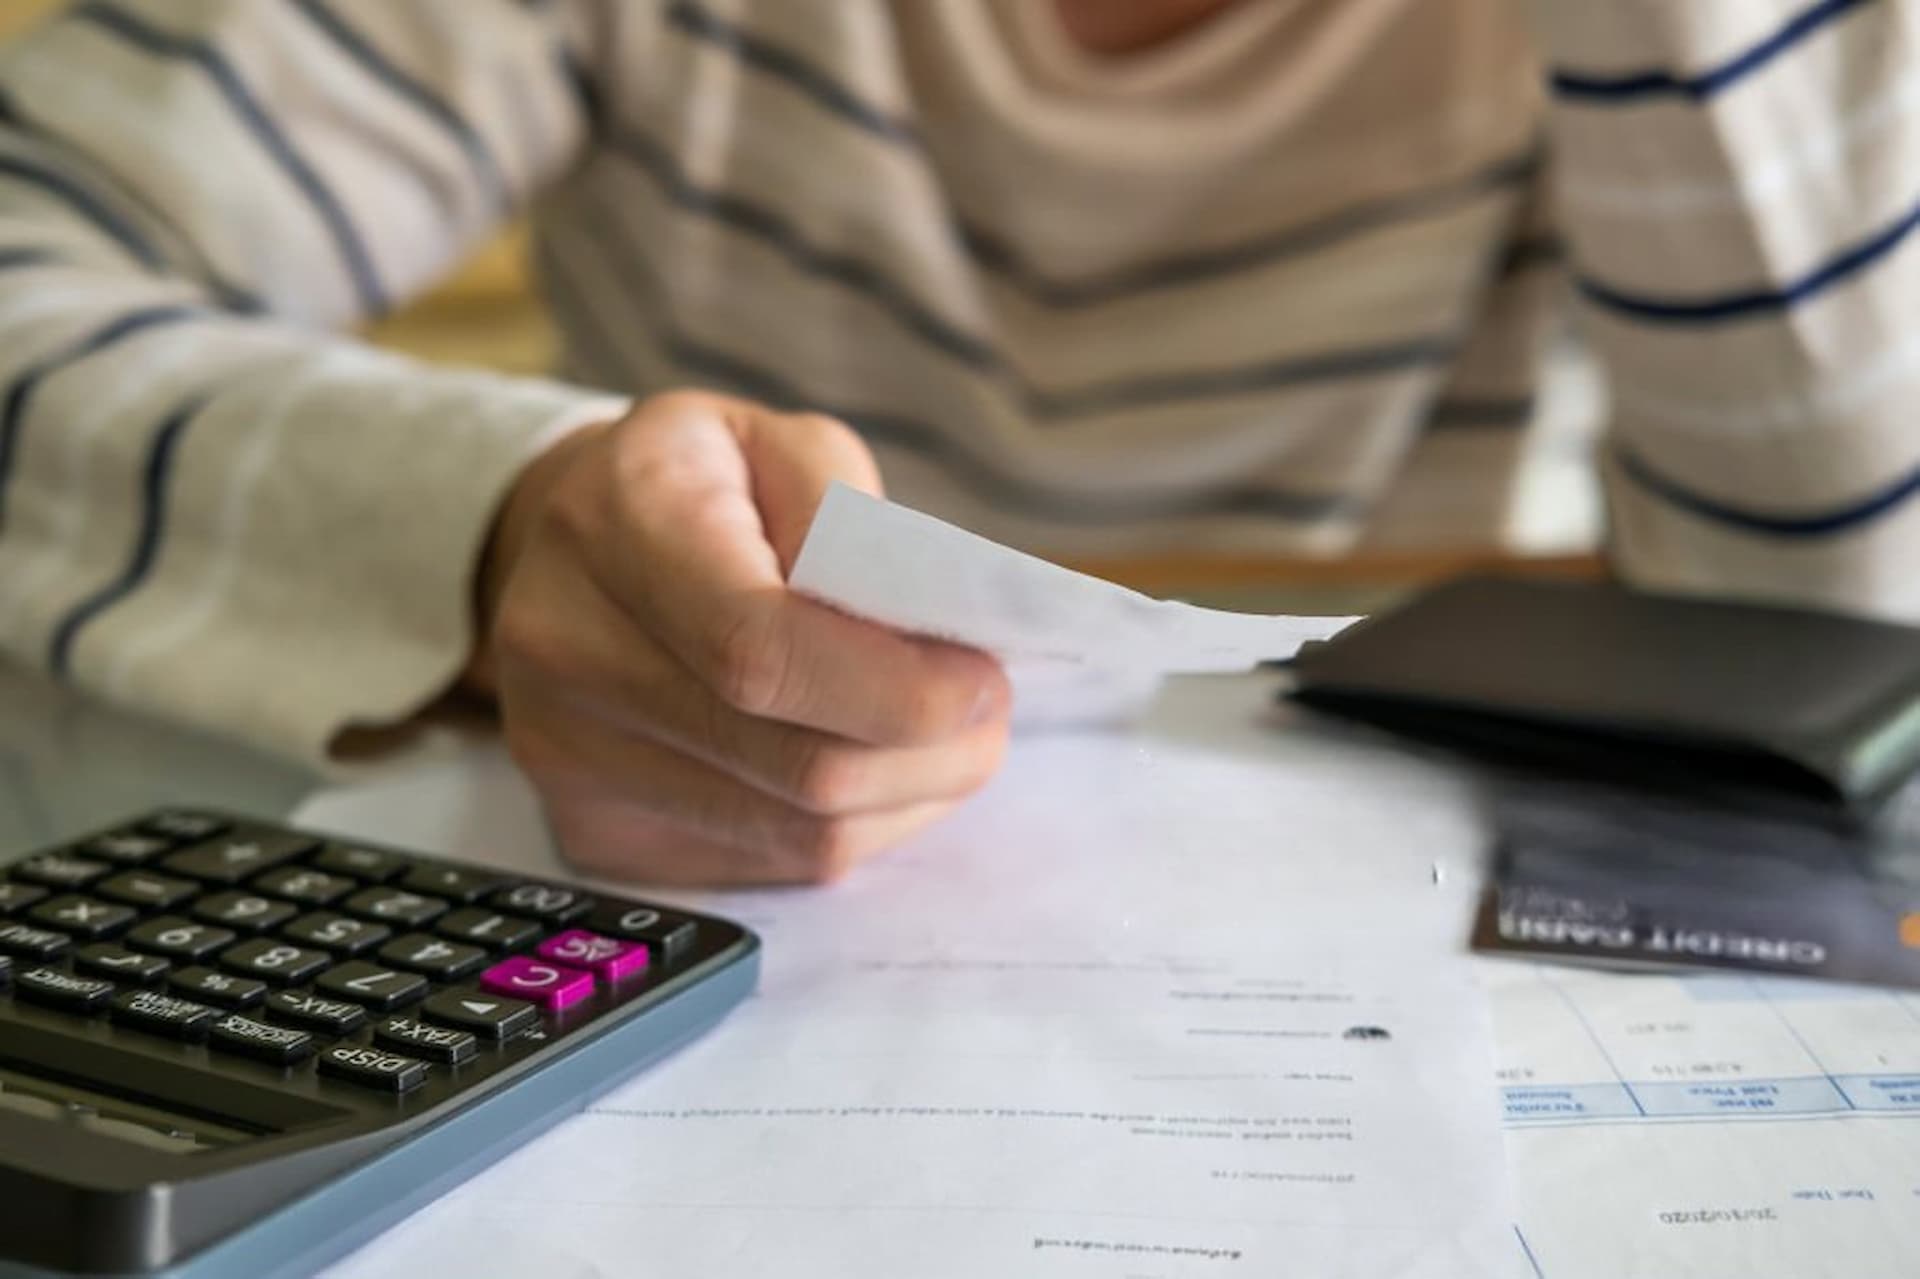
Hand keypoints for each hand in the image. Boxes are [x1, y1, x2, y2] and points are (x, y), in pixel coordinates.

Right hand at [469, 391, 1010, 884]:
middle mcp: (566, 648)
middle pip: (795, 764)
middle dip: (927, 750)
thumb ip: (849, 517)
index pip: (761, 650)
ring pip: (798, 834)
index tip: (983, 679)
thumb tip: (924, 635)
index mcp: (614, 524)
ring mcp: (567, 758)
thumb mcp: (778, 442)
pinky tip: (865, 765)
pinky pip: (767, 865)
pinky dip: (848, 826)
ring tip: (943, 738)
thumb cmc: (699, 487)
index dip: (895, 688)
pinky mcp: (593, 834)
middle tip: (987, 710)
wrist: (566, 550)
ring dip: (904, 796)